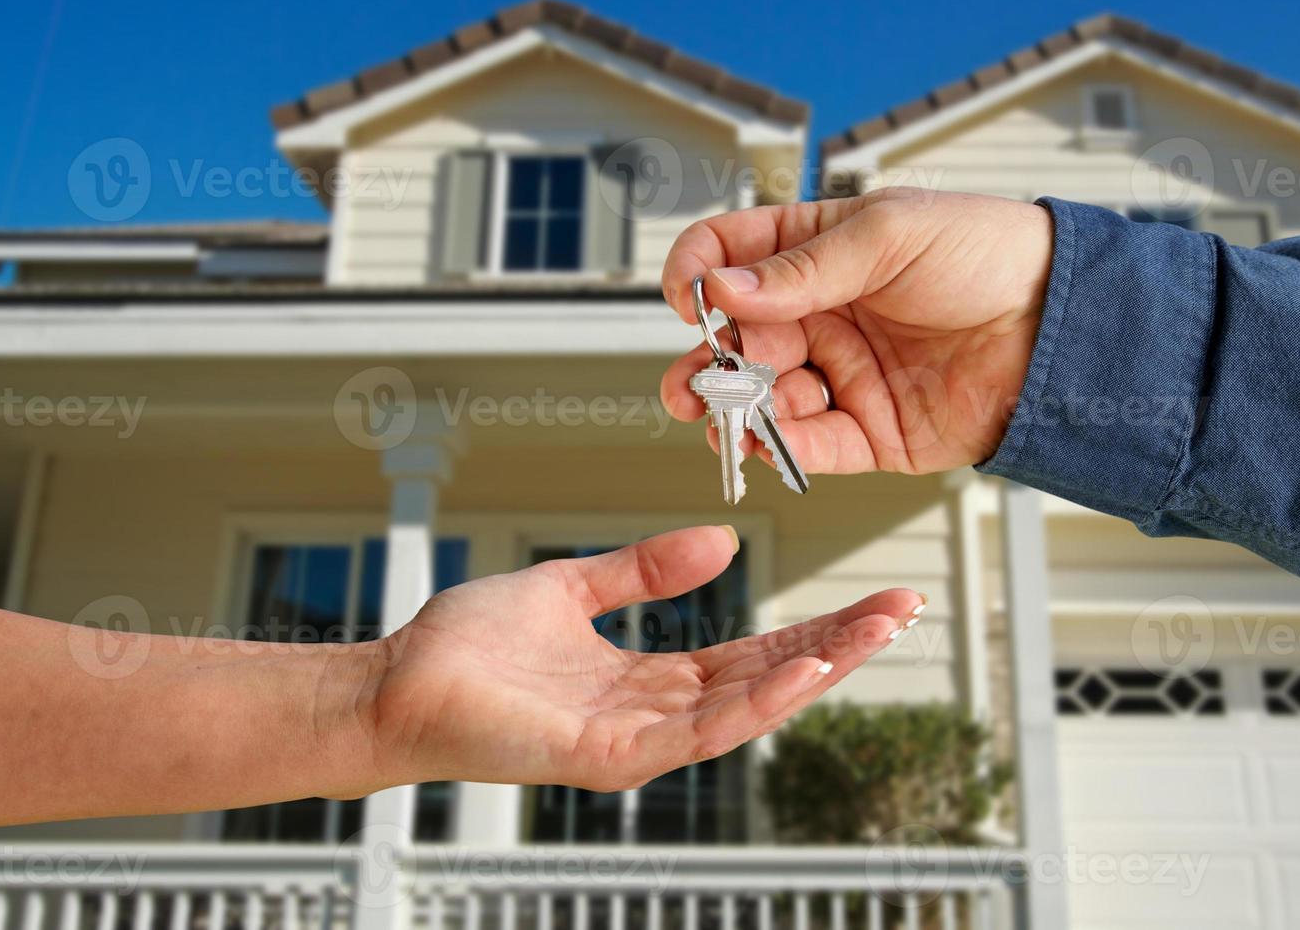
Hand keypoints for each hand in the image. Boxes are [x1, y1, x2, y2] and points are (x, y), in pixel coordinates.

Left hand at [367, 526, 920, 791]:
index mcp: (648, 678)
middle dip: (837, 646)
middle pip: (765, 679)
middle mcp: (652, 714)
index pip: (752, 652)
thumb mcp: (572, 587)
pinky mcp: (605, 757)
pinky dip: (753, 704)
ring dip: (814, 671)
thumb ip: (645, 569)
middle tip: (904, 609)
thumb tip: (722, 541)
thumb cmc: (468, 645)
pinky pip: (693, 732)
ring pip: (744, 708)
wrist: (395, 680)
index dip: (815, 626)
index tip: (872, 599)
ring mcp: (633, 741)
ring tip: (874, 634)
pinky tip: (801, 671)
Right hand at [660, 188, 1053, 474]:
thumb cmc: (991, 255)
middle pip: (738, 340)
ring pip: (766, 399)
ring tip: (725, 419)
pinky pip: (813, 446)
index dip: (699, 274)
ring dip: (737, 412)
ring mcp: (844, 374)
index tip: (689, 298)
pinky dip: (783, 449)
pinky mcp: (872, 431)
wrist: (1063, 323)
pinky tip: (766, 444)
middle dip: (705, 364)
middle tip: (692, 384)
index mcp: (821, 252)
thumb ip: (804, 268)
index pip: (734, 257)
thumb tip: (725, 289)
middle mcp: (824, 315)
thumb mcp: (891, 234)